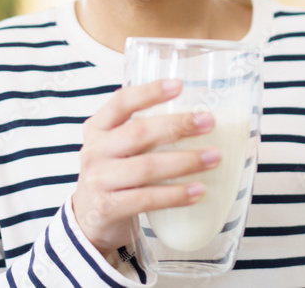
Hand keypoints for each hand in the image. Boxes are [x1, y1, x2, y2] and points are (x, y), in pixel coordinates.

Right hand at [72, 78, 219, 254]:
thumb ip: (146, 131)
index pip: (121, 102)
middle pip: (139, 132)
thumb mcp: (119, 147)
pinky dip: (176, 194)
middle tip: (208, 122)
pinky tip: (198, 190)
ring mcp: (98, 180)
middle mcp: (94, 150)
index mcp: (98, 127)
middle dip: (178, 125)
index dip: (149, 92)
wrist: (91, 219)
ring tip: (213, 157)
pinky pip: (147, 198)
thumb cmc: (116, 174)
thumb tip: (200, 117)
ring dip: (185, 161)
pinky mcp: (108, 209)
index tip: (179, 85)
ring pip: (146, 167)